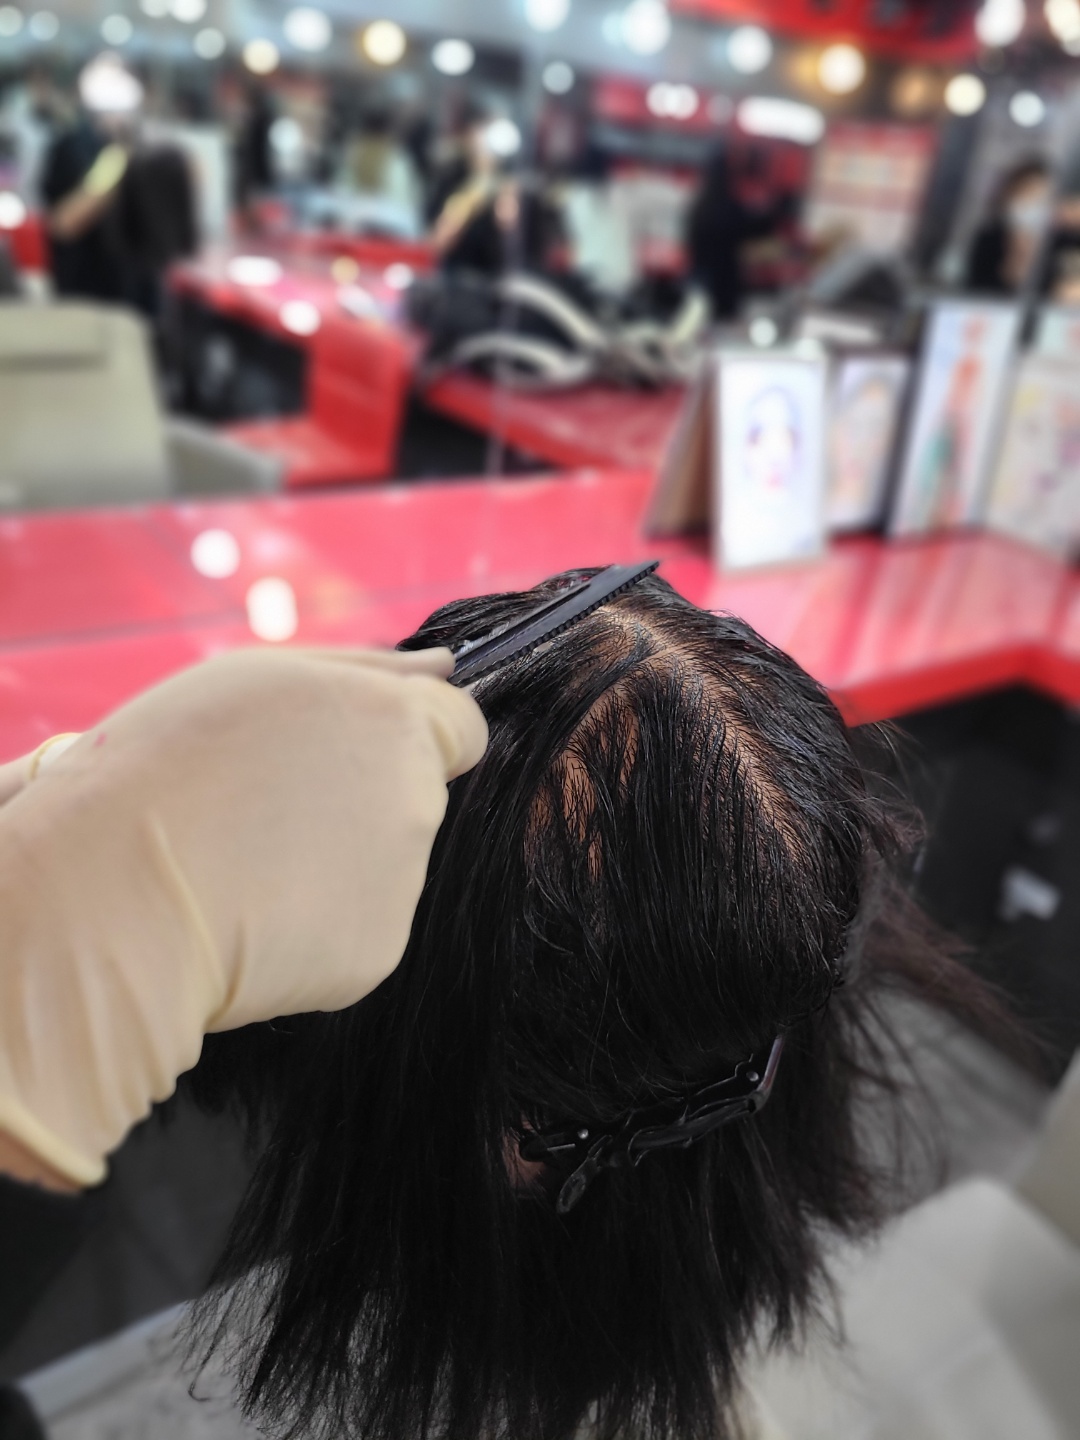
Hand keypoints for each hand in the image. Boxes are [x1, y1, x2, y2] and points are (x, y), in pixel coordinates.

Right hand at [0, 646, 485, 1186]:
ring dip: (332, 863)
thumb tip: (448, 666)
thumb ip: (368, 670)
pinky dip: (314, 925)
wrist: (117, 894)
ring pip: (383, 867)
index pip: (461, 728)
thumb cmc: (173, 761)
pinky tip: (251, 915)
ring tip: (244, 861)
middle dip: (358, 801)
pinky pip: (355, 929)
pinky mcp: (378, 952)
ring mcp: (403, 882)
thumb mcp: (261, 677)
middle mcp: (418, 801)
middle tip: (266, 808)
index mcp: (397, 723)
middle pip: (413, 798)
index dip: (408, 739)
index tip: (348, 754)